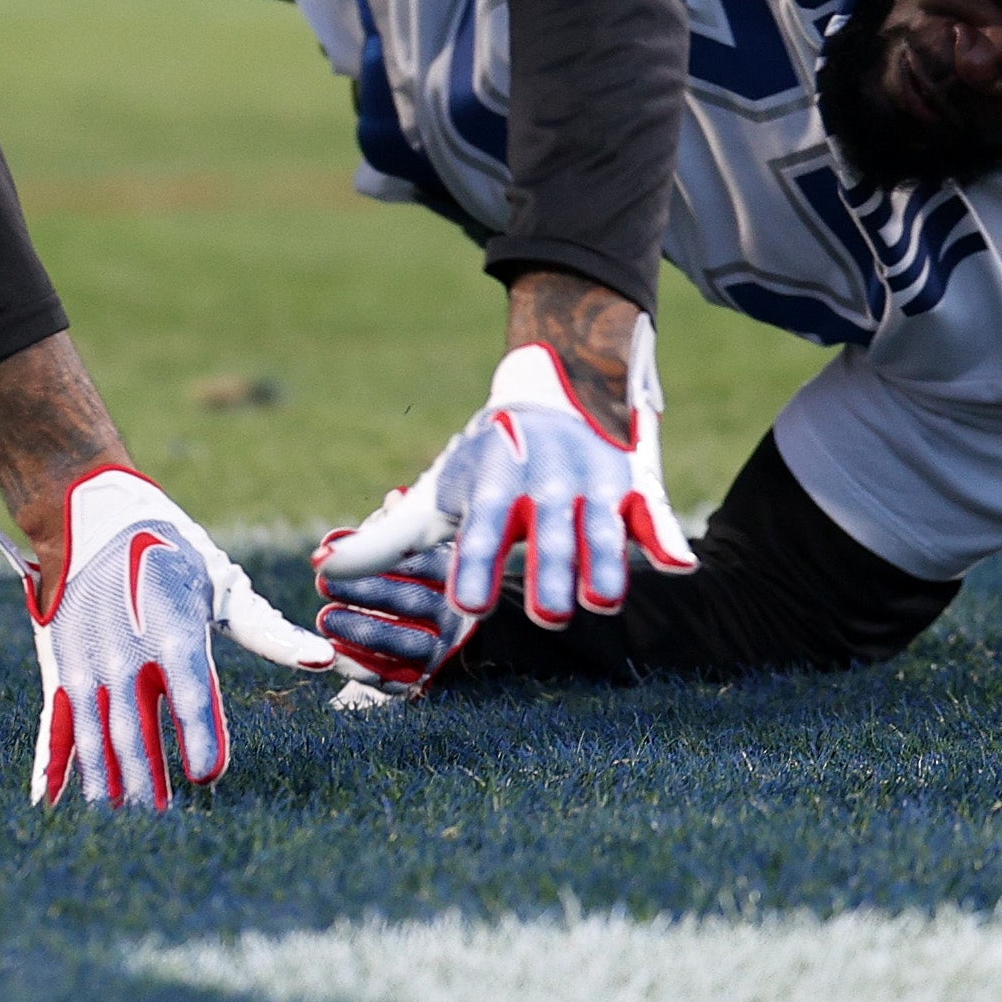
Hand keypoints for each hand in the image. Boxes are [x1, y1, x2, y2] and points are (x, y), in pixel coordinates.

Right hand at [0, 468, 334, 809]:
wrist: (85, 511)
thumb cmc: (169, 550)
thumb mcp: (221, 584)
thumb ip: (268, 631)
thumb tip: (323, 660)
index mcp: (170, 626)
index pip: (188, 690)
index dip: (199, 734)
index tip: (209, 776)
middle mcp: (122, 649)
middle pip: (134, 728)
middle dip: (148, 782)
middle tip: (164, 829)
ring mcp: (85, 663)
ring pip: (93, 736)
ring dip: (104, 785)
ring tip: (118, 828)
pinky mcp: (59, 669)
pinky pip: (55, 727)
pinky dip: (52, 768)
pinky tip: (51, 807)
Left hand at [313, 533, 474, 694]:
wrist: (406, 624)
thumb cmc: (394, 572)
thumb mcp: (385, 550)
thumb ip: (363, 544)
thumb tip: (330, 546)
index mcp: (450, 570)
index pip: (423, 561)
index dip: (382, 558)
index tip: (341, 553)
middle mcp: (452, 610)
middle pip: (414, 601)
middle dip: (366, 592)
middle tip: (324, 583)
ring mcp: (442, 646)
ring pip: (408, 642)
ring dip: (363, 630)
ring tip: (324, 619)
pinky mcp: (423, 676)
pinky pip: (396, 676)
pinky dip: (362, 665)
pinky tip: (335, 650)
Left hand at [315, 316, 696, 629]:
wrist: (554, 384)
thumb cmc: (486, 460)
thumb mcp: (438, 493)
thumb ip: (389, 538)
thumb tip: (323, 571)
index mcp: (494, 483)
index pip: (484, 531)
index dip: (477, 565)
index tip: (470, 603)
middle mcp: (545, 481)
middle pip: (549, 532)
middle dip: (549, 571)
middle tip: (549, 617)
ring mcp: (593, 480)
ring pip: (603, 524)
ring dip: (604, 562)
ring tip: (603, 601)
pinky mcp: (632, 483)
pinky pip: (651, 509)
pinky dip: (665, 532)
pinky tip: (678, 563)